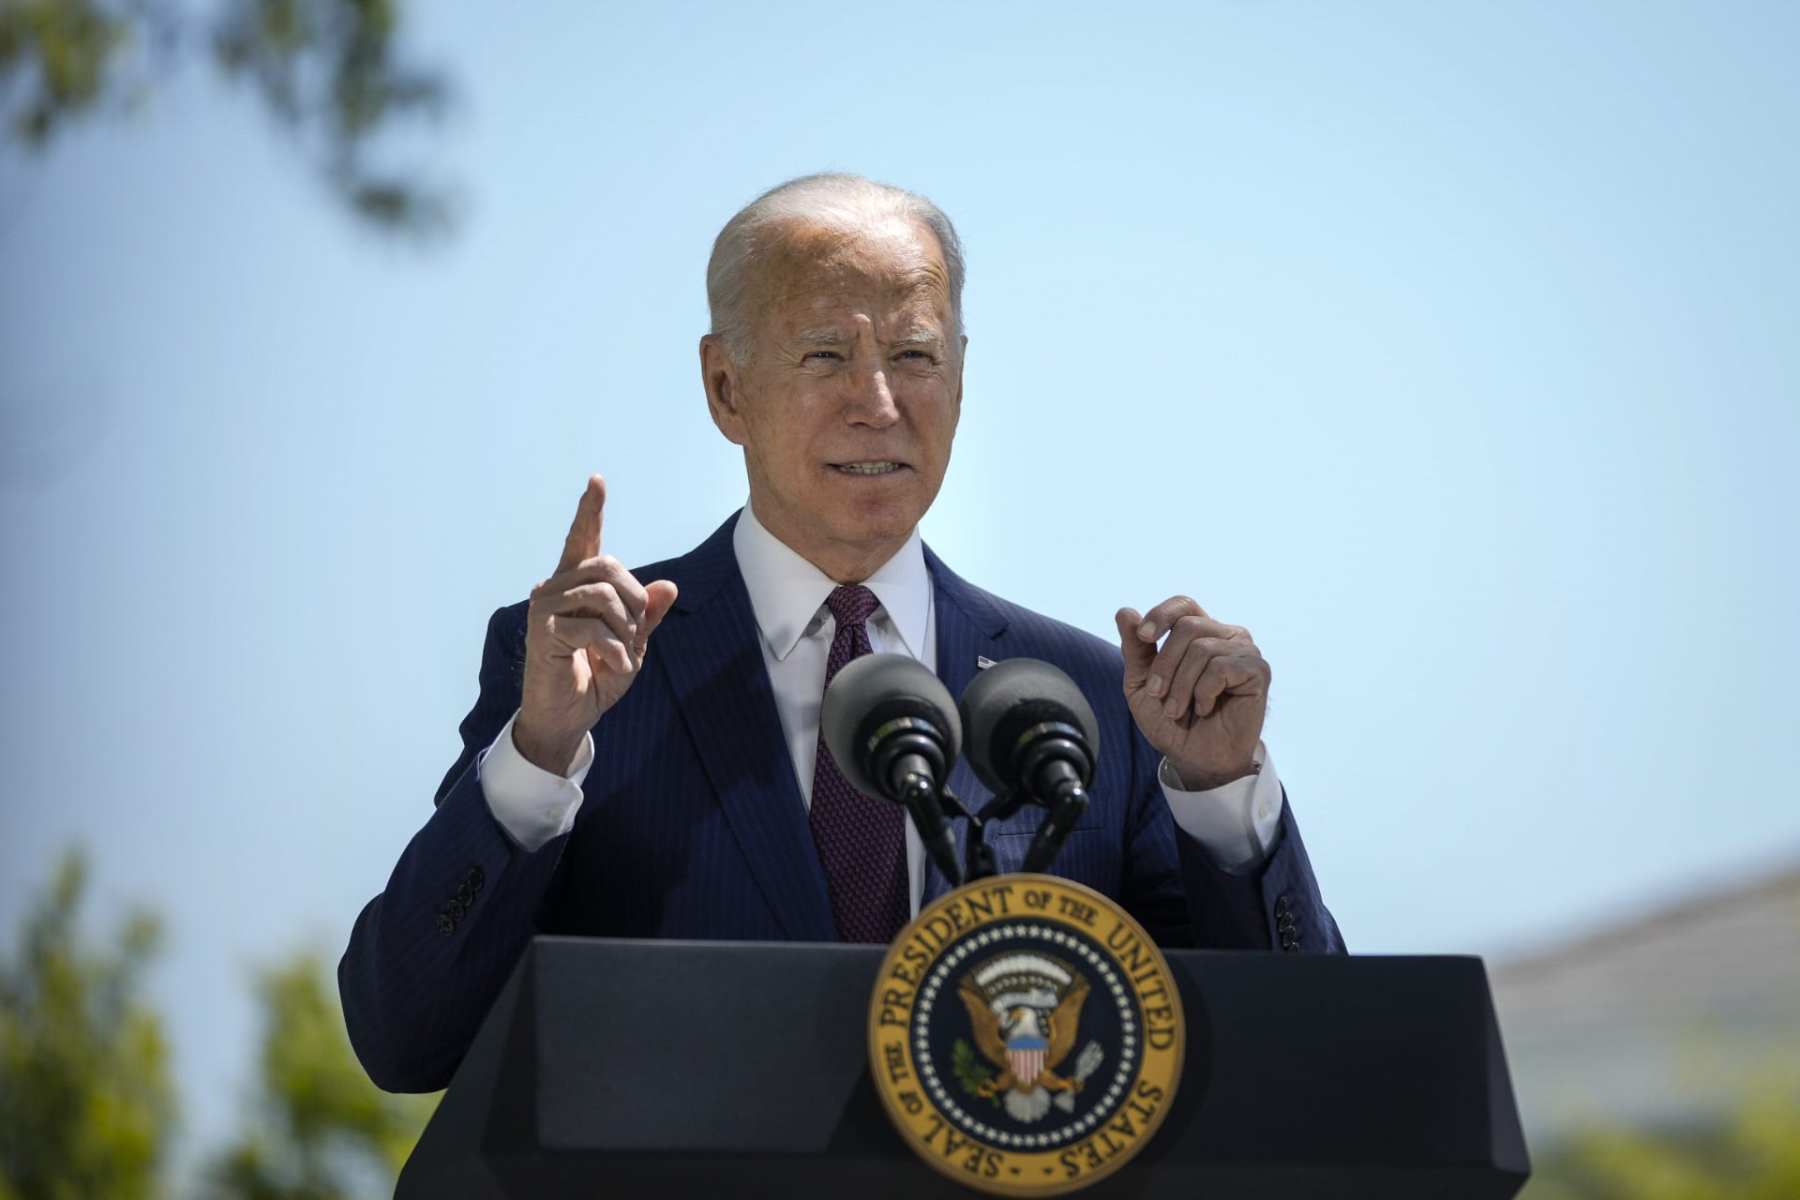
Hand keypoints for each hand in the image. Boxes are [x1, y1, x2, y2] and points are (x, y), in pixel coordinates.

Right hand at [513, 475, 678, 772]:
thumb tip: (669, 585)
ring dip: (625, 630)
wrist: (567, 716)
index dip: (590, 511)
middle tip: (637, 632)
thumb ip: (646, 616)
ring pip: (603, 596)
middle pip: (607, 567)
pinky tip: (612, 668)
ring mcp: (544, 608)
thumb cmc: (595, 677)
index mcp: (576, 586)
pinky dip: (616, 652)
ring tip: (622, 654)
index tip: (596, 480)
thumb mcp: (631, 645)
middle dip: (634, 599)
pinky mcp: (542, 632)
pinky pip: (593, 629)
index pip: (583, 540)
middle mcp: (555, 589)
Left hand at [1114, 597, 1269, 789]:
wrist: (1195, 757)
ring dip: (1181, 685)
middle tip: (1158, 695)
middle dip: (1165, 664)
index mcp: (1200, 633)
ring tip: (1179, 709)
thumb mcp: (1142, 684)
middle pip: (1188, 626)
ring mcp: (1245, 651)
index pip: (1183, 604)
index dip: (1162, 614)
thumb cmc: (1172, 720)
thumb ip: (1135, 649)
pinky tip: (1205, 708)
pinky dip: (1204, 692)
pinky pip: (1221, 667)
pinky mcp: (1258, 670)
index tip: (1143, 637)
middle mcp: (1225, 635)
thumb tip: (1125, 611)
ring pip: (1202, 649)